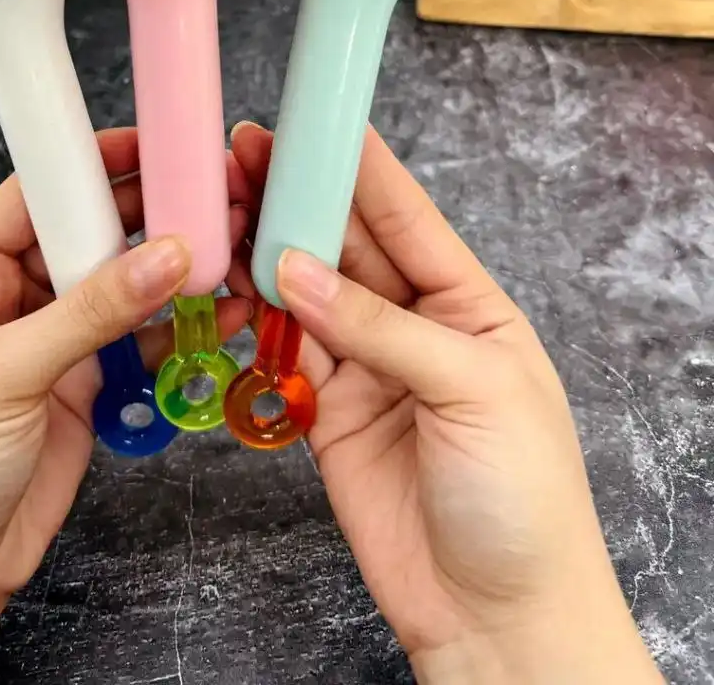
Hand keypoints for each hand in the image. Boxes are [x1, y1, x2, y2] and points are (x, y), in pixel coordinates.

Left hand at [0, 128, 249, 684]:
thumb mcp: (5, 372)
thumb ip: (90, 312)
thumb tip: (170, 255)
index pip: (35, 195)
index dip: (89, 165)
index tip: (152, 144)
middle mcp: (13, 295)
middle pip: (89, 234)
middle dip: (146, 214)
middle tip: (209, 192)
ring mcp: (54, 340)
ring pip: (121, 285)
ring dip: (171, 269)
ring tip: (231, 243)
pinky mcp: (88, 384)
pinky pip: (140, 341)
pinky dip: (180, 328)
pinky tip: (222, 311)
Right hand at [228, 122, 659, 683]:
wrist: (495, 616)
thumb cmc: (523, 501)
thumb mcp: (472, 391)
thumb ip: (380, 328)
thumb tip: (296, 269)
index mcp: (470, 305)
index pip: (407, 217)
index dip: (359, 168)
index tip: (313, 125)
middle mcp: (416, 327)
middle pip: (345, 247)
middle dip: (296, 202)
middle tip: (242, 161)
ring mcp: (368, 369)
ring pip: (306, 294)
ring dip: (264, 255)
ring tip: (221, 216)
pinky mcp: (328, 415)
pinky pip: (283, 353)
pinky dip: (253, 323)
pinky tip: (229, 290)